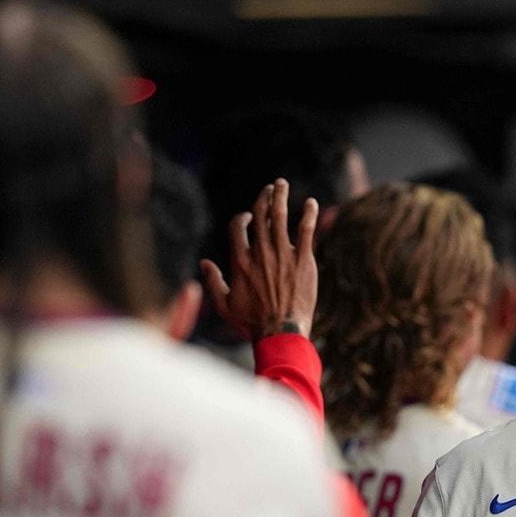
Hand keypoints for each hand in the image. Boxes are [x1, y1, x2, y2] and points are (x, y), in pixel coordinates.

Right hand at [200, 178, 318, 339]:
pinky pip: (306, 230)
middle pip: (261, 215)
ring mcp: (283, 254)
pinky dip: (308, 214)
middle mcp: (260, 253)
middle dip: (264, 197)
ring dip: (280, 197)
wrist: (281, 332)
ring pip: (280, 217)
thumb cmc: (251, 323)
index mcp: (240, 261)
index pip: (238, 227)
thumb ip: (213, 281)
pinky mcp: (303, 260)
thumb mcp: (224, 305)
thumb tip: (204, 263)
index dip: (243, 218)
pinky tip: (311, 203)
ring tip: (282, 184)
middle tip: (270, 187)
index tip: (250, 216)